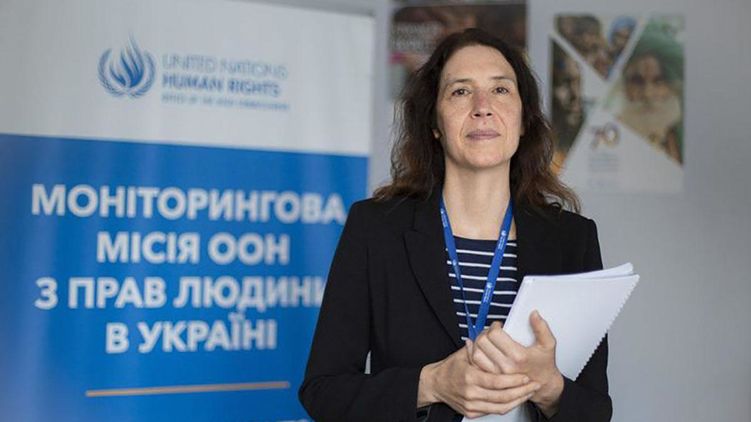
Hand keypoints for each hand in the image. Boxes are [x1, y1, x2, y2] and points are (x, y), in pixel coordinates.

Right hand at [418, 344, 540, 417]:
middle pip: (502, 397)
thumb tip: (495, 328)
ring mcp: (471, 405)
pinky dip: (507, 406)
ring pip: (500, 407)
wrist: (436, 384)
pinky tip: (516, 399)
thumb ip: (481, 344)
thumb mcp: (464, 353)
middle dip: (521, 392)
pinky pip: (494, 411)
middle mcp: (470, 393)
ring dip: (517, 400)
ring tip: (529, 393)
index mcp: (469, 377)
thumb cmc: (450, 368)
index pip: (497, 382)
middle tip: (534, 385)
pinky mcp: (472, 412)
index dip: (514, 381)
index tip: (526, 377)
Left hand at [468, 311, 563, 414]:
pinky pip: (475, 364)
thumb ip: (541, 328)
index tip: (498, 326)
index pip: (494, 334)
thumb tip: (534, 314)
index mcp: (518, 356)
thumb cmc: (544, 364)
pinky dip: (473, 354)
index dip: (494, 326)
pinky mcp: (491, 378)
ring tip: (486, 340)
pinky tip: (479, 349)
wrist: (543, 384)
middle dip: (485, 332)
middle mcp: (505, 366)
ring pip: (476, 353)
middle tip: (492, 332)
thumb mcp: (548, 344)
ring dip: (477, 343)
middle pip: (482, 342)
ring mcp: (497, 374)